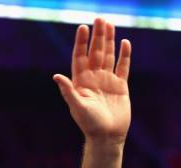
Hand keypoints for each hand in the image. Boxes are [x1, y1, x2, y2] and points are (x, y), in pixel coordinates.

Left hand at [54, 18, 131, 145]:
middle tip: (99, 18)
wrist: (107, 136)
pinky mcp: (121, 86)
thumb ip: (68, 91)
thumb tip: (56, 76)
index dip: (81, 43)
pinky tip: (125, 43)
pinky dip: (124, 55)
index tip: (82, 27)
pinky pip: (123, 67)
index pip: (80, 57)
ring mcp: (107, 81)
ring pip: (108, 56)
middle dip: (97, 36)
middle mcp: (93, 79)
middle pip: (95, 53)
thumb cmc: (89, 124)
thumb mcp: (77, 106)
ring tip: (109, 24)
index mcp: (81, 82)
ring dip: (109, 41)